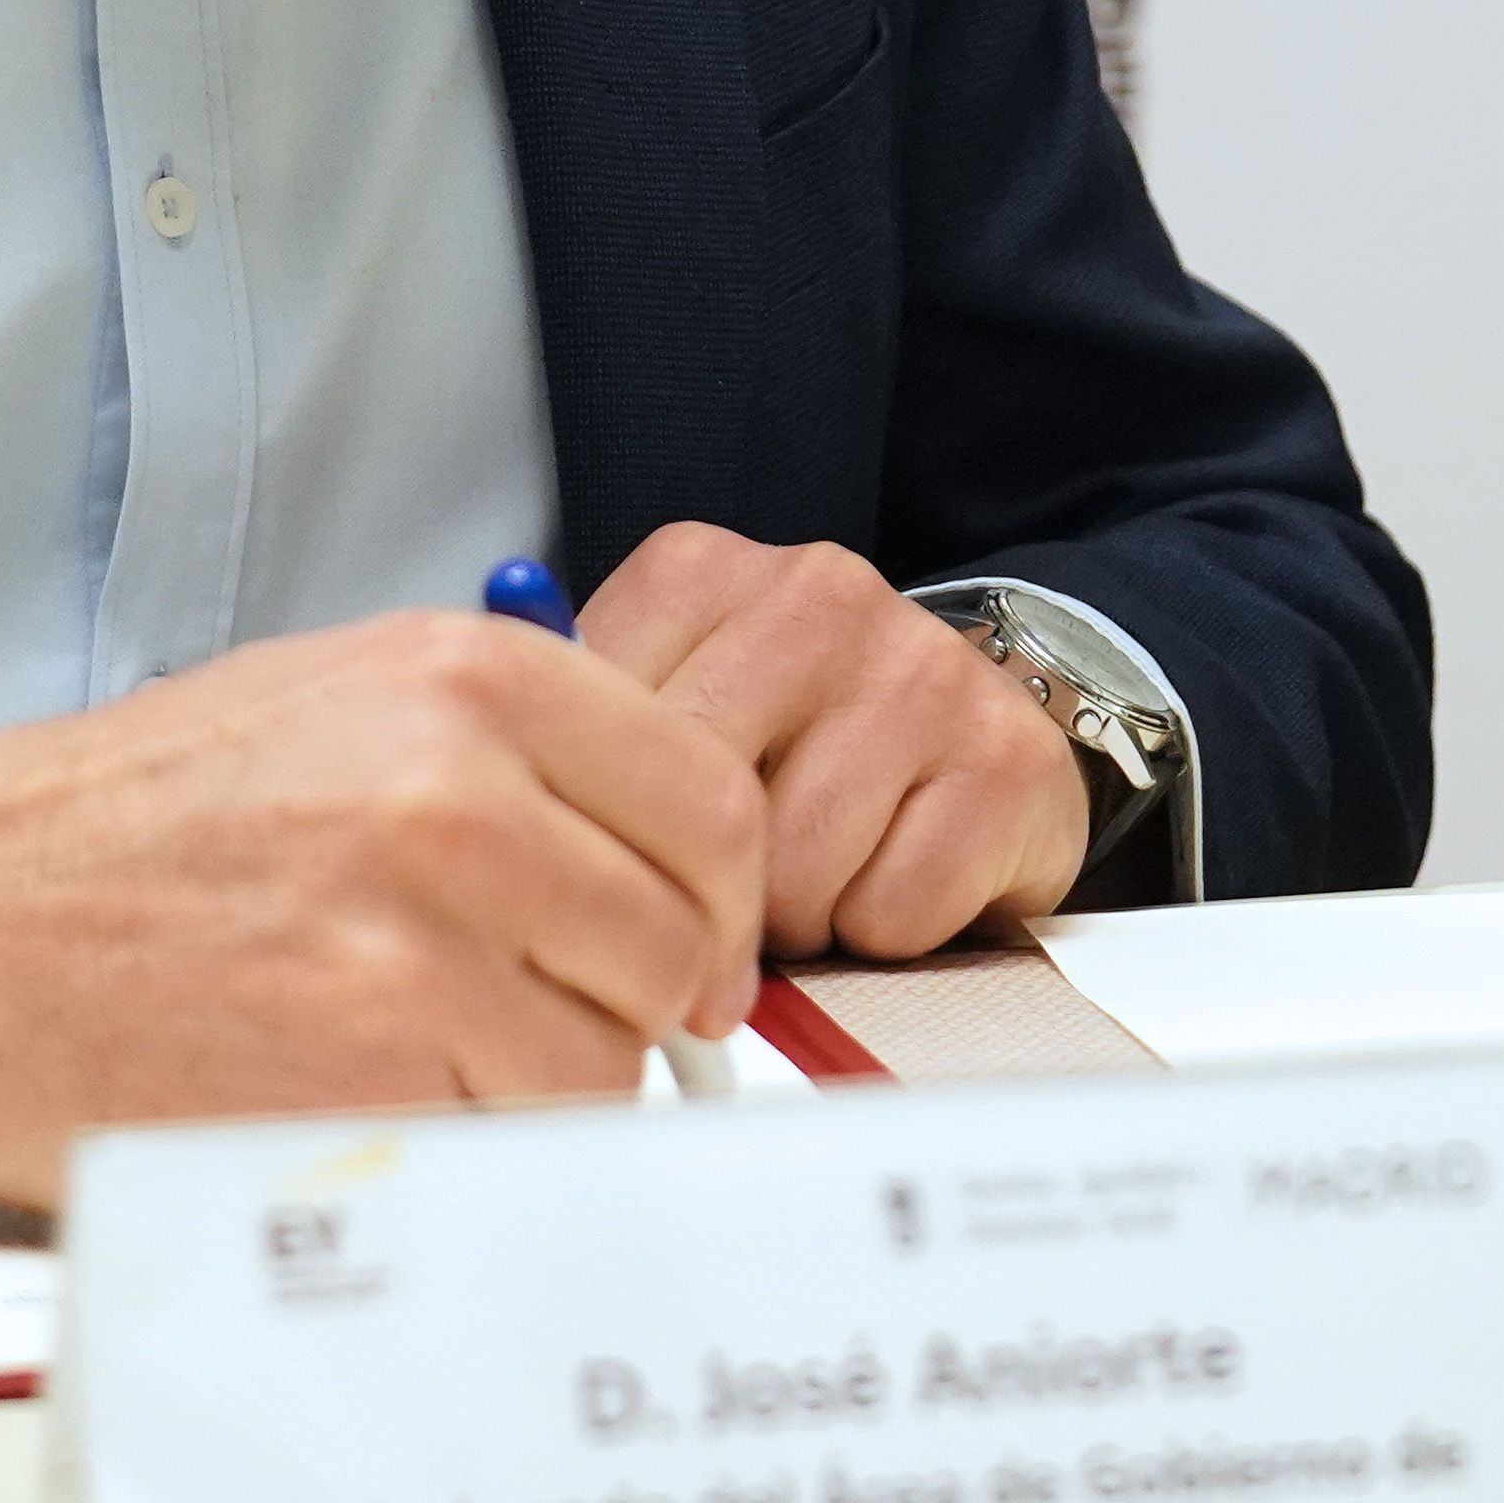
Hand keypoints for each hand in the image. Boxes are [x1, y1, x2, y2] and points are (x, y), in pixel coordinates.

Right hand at [0, 611, 762, 1205]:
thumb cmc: (125, 823)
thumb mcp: (336, 701)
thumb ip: (514, 759)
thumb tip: (672, 865)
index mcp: (465, 680)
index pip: (712, 807)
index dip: (715, 901)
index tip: (686, 950)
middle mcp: (458, 796)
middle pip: (678, 944)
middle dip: (634, 1000)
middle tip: (550, 1012)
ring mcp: (414, 944)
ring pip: (603, 1063)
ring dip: (536, 1082)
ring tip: (408, 1042)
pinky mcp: (361, 1077)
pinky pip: (505, 1143)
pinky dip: (459, 1144)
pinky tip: (359, 1091)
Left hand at [577, 525, 1093, 959]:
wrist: (979, 716)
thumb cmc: (798, 731)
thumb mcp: (672, 699)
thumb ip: (584, 734)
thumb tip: (497, 806)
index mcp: (701, 573)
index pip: (600, 740)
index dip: (615, 834)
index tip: (639, 854)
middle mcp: (817, 595)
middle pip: (698, 816)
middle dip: (710, 884)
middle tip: (739, 877)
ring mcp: (920, 668)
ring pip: (793, 879)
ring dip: (802, 914)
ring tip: (827, 862)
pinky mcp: (1006, 760)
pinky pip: (893, 913)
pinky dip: (886, 929)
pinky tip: (898, 868)